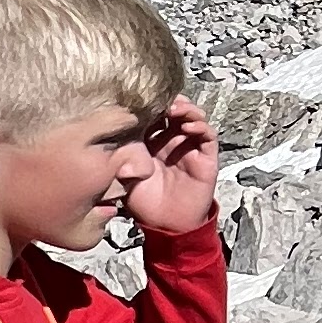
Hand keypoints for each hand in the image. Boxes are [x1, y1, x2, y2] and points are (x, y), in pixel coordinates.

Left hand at [121, 96, 221, 243]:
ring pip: (194, 117)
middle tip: (160, 99)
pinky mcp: (206, 157)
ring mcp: (191, 147)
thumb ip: (122, 154)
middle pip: (176, 110)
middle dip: (169, 101)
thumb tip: (113, 132)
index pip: (155, 114)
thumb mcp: (126, 173)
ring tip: (175, 109)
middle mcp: (173, 140)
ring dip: (186, 109)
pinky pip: (208, 136)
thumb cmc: (143, 201)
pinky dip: (201, 126)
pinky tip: (189, 126)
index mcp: (152, 141)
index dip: (151, 104)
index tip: (142, 98)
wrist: (166, 225)